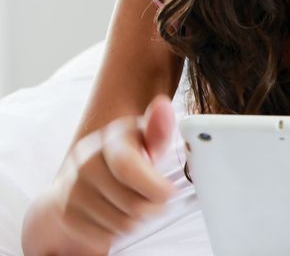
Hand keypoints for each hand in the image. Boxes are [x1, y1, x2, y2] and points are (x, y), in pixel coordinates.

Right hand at [29, 96, 175, 254]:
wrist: (82, 177)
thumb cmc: (124, 156)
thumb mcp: (146, 139)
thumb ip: (159, 129)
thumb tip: (163, 106)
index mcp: (108, 141)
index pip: (126, 167)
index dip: (154, 186)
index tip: (169, 192)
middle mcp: (85, 164)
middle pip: (132, 204)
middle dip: (153, 207)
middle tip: (157, 200)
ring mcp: (72, 191)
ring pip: (122, 224)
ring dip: (138, 220)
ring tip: (137, 205)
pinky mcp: (67, 216)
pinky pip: (105, 236)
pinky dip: (118, 231)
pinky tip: (119, 214)